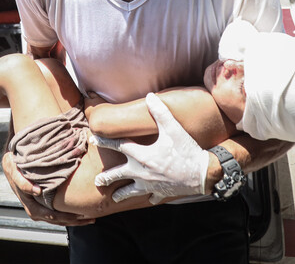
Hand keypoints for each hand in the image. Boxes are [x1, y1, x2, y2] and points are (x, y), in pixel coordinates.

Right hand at [1, 151, 93, 225]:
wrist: (11, 165)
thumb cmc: (14, 167)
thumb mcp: (14, 171)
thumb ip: (23, 182)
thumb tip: (38, 191)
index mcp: (31, 207)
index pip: (52, 217)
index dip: (67, 217)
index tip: (81, 215)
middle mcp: (36, 211)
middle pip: (59, 221)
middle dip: (75, 221)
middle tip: (92, 219)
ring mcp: (41, 209)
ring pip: (60, 219)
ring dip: (75, 219)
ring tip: (90, 218)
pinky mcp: (45, 204)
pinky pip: (59, 212)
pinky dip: (70, 213)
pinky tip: (81, 210)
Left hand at [91, 93, 209, 203]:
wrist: (201, 174)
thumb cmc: (186, 150)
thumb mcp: (173, 129)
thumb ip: (160, 112)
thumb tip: (150, 96)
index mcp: (142, 155)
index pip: (118, 146)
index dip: (105, 141)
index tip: (93, 139)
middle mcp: (142, 172)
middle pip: (119, 175)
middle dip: (106, 177)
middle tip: (97, 180)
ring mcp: (150, 185)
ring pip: (130, 192)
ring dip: (121, 195)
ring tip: (113, 197)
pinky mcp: (160, 193)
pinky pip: (151, 197)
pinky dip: (148, 197)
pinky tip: (147, 198)